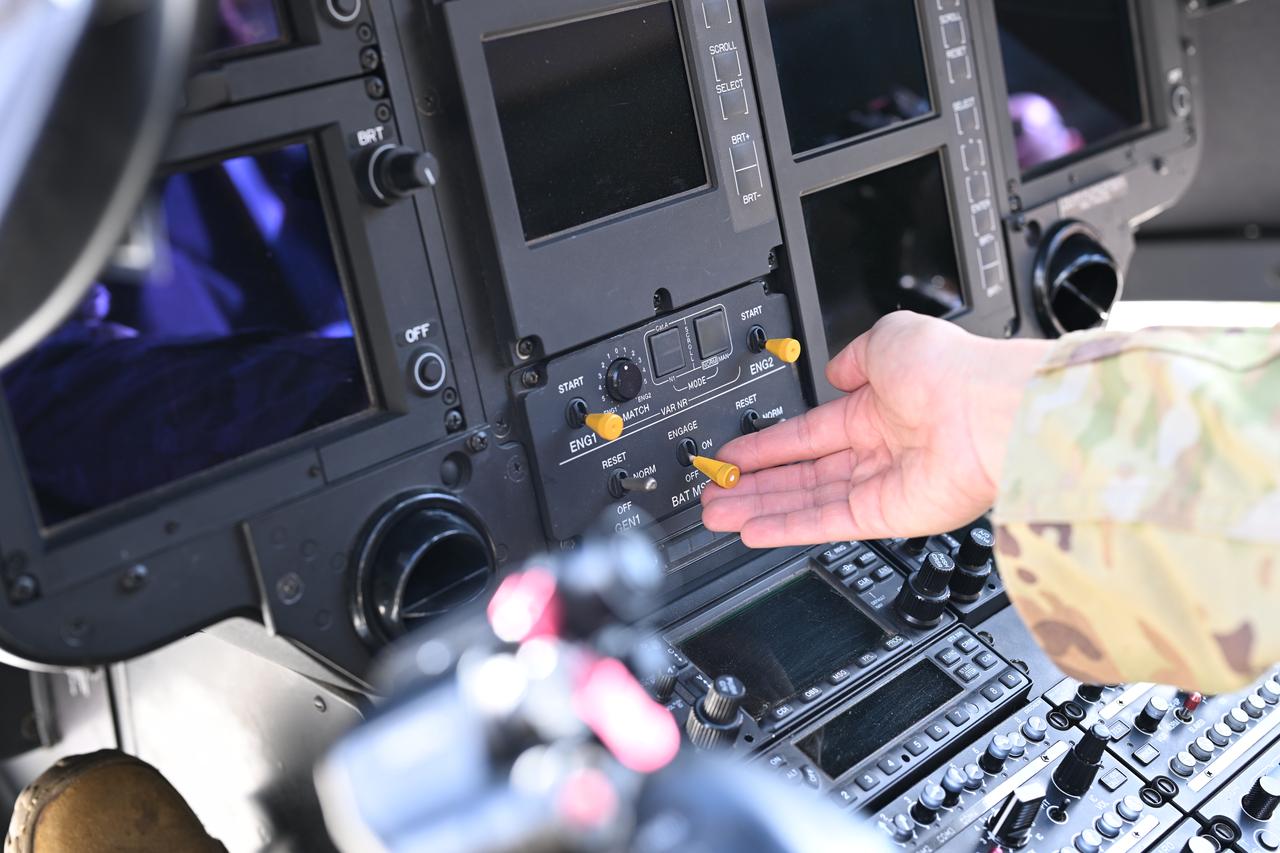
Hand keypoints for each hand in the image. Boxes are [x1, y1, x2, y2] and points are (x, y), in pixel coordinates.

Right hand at [701, 312, 1048, 546]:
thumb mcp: (889, 338)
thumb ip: (853, 357)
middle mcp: (880, 449)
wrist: (993, 411)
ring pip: (806, 501)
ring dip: (759, 508)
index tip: (734, 453)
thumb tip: (835, 369)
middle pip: (800, 472)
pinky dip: (787, 528)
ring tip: (716, 515)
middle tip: (715, 492)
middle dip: (753, 483)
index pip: (808, 431)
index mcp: (879, 407)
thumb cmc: (955, 371)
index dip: (767, 444)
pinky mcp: (887, 515)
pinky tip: (752, 530)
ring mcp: (882, 485)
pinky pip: (826, 523)